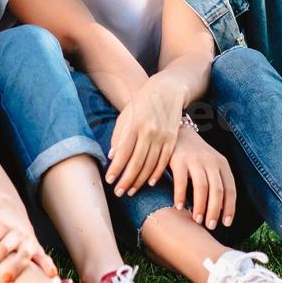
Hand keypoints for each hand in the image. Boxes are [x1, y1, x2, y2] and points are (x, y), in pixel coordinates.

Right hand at [0, 204, 56, 282]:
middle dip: (15, 267)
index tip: (52, 275)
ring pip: (4, 247)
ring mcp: (15, 232)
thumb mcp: (29, 249)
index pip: (44, 259)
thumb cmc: (21, 239)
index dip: (48, 267)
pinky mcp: (3, 225)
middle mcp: (27, 240)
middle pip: (23, 254)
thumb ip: (30, 267)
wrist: (11, 209)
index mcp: (36, 249)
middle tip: (5, 279)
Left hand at [105, 77, 186, 194]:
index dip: (116, 168)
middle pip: (137, 162)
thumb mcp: (126, 115)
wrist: (167, 90)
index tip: (109, 180)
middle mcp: (149, 131)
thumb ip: (119, 136)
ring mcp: (163, 136)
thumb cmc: (141, 103)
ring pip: (151, 164)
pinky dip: (157, 173)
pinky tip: (150, 183)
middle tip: (118, 192)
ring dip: (140, 180)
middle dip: (126, 180)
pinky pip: (164, 161)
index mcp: (135, 124)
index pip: (124, 152)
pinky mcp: (172, 139)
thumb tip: (112, 157)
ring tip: (131, 191)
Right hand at [169, 128, 236, 230]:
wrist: (178, 132)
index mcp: (222, 164)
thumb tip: (219, 212)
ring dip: (200, 206)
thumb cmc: (196, 155)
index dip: (229, 208)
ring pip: (202, 187)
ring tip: (197, 220)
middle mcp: (210, 161)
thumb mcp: (211, 164)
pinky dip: (181, 196)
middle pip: (217, 190)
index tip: (226, 223)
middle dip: (214, 211)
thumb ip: (216, 182)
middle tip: (210, 226)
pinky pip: (181, 181)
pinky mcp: (178, 160)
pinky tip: (179, 207)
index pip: (230, 189)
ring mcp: (195, 160)